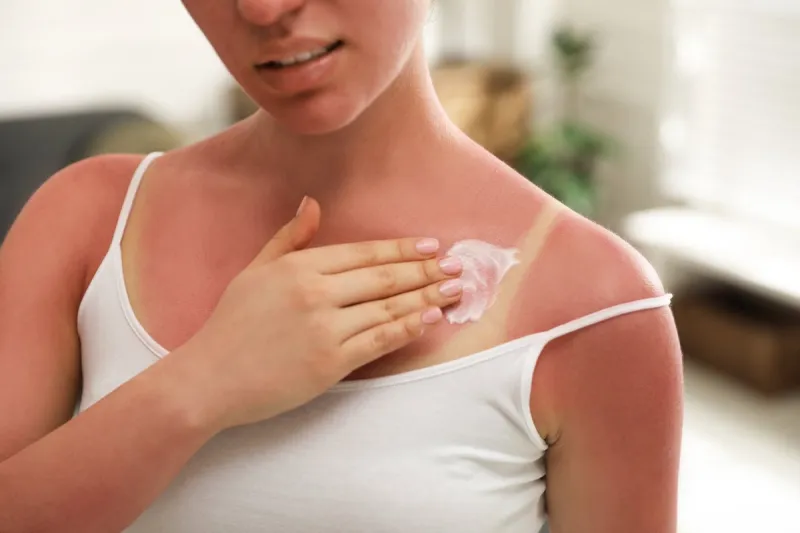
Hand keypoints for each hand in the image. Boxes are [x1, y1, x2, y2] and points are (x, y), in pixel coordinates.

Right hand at [174, 197, 463, 430]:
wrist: (209, 378)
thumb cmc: (230, 324)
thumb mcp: (255, 271)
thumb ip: (288, 239)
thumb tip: (313, 204)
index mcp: (299, 267)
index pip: (365, 253)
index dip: (402, 249)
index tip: (431, 246)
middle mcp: (317, 293)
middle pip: (385, 278)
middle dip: (426, 271)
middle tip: (458, 266)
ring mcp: (326, 328)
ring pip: (389, 307)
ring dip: (428, 298)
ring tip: (454, 291)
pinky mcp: (331, 363)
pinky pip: (380, 341)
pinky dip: (408, 328)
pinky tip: (429, 320)